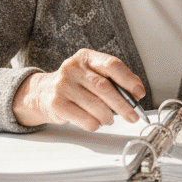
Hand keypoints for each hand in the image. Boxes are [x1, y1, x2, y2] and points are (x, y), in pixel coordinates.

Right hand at [12, 49, 146, 130]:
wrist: (42, 92)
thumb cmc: (75, 84)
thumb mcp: (92, 74)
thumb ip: (113, 80)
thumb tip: (136, 94)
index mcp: (86, 57)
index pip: (112, 65)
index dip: (129, 80)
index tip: (139, 94)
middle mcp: (73, 68)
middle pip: (105, 88)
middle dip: (124, 105)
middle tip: (133, 116)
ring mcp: (63, 85)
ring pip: (95, 105)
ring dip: (108, 116)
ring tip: (110, 119)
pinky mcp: (57, 103)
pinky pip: (84, 118)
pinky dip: (95, 124)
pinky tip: (95, 122)